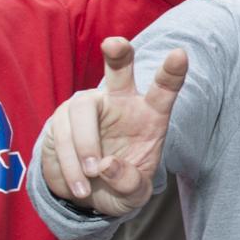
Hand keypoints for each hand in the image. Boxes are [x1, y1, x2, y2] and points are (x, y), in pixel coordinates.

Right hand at [40, 38, 187, 216]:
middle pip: (118, 70)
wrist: (86, 194)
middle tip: (114, 44)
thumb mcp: (134, 195)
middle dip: (118, 55)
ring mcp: (87, 107)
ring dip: (85, 148)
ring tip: (90, 181)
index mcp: (148, 113)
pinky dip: (69, 164)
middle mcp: (118, 101)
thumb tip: (106, 165)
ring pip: (81, 112)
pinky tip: (79, 185)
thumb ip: (129, 184)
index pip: (164, 89)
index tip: (179, 54)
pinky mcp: (60, 120)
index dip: (172, 72)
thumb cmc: (120, 184)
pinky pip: (61, 135)